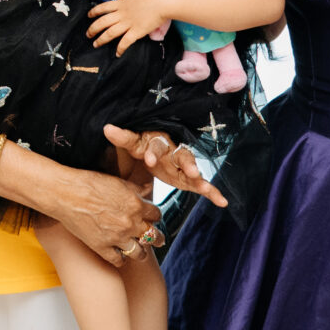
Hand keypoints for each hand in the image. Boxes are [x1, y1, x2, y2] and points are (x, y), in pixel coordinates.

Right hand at [35, 162, 160, 266]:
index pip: (157, 215)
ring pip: (139, 253)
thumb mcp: (117, 181)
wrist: (65, 194)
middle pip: (154, 236)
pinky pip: (119, 260)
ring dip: (141, 253)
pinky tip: (120, 257)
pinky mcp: (102, 247)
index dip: (155, 216)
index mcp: (136, 204)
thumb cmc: (88, 183)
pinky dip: (121, 259)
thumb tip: (147, 189)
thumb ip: (135, 188)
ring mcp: (117, 237)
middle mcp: (130, 223)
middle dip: (158, 239)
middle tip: (158, 241)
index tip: (152, 219)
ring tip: (140, 253)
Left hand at [87, 0, 179, 54]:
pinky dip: (120, 49)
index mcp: (121, 3)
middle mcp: (121, 14)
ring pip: (109, 33)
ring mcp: (128, 23)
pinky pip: (125, 42)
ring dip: (100, 40)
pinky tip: (117, 54)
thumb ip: (133, 1)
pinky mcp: (136, 32)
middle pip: (102, 22)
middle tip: (88, 34)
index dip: (94, 12)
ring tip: (95, 44)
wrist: (161, 0)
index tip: (89, 15)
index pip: (103, 7)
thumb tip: (135, 2)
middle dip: (93, 29)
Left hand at [104, 124, 222, 205]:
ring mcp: (183, 165)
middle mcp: (174, 152)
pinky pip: (202, 185)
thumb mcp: (132, 143)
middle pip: (183, 156)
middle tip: (191, 171)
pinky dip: (213, 193)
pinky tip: (223, 202)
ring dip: (200, 178)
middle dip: (187, 163)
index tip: (148, 160)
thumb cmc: (142, 144)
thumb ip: (123, 137)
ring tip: (206, 187)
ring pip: (194, 170)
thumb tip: (106, 127)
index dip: (154, 153)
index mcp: (159, 142)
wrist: (152, 149)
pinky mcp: (188, 178)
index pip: (157, 146)